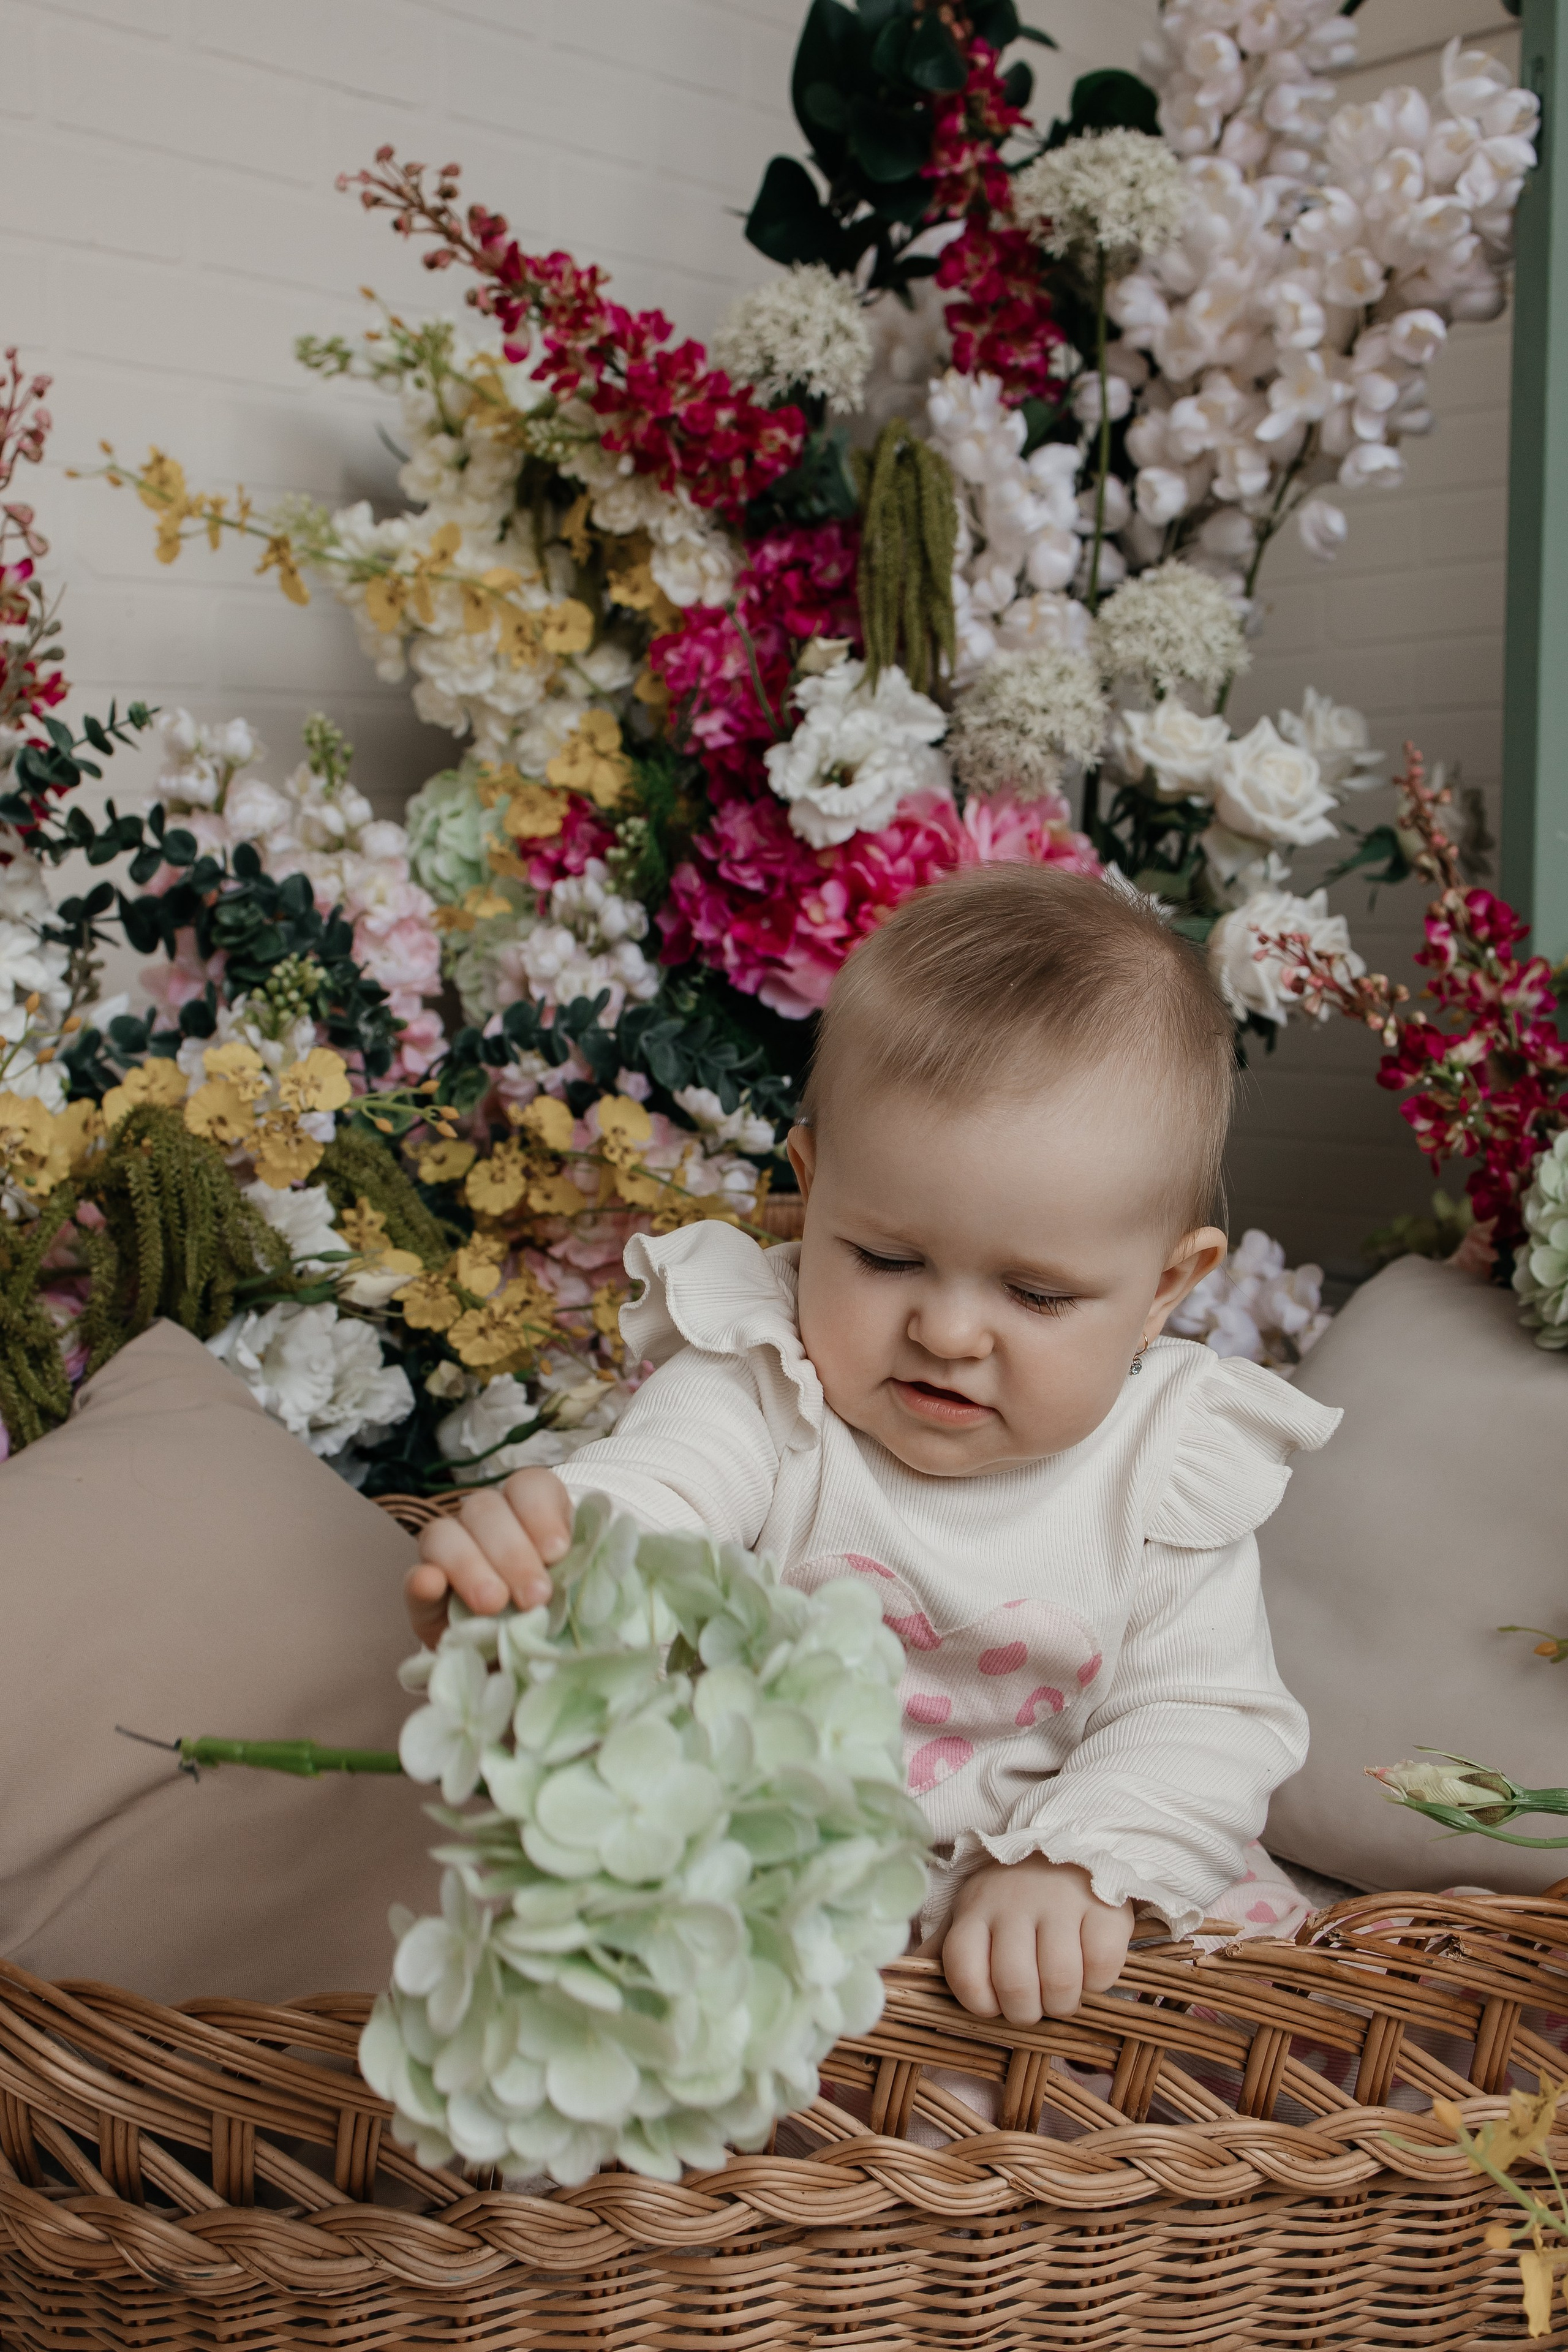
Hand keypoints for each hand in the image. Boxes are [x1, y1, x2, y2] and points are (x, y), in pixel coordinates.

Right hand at [405, 1468, 574, 1645]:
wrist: (525, 1661)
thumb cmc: (560, 1617)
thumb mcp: (579, 1596)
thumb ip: (583, 1582)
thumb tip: (598, 1585)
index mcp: (531, 1513)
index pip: (529, 1486)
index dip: (542, 1513)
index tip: (558, 1551)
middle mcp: (487, 1523)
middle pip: (486, 1510)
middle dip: (513, 1553)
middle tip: (535, 1596)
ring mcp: (448, 1552)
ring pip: (444, 1533)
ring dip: (470, 1566)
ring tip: (494, 1605)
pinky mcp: (423, 1592)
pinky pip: (414, 1575)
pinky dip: (422, 1581)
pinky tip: (433, 1586)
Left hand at [928, 1857, 1134, 2023]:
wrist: (1071, 1838)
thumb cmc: (1015, 1893)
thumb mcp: (973, 1912)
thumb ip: (944, 1948)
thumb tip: (895, 1978)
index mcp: (976, 1909)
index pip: (963, 1972)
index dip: (981, 2003)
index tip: (994, 2003)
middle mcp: (1014, 1904)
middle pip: (1015, 1984)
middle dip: (1025, 2012)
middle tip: (1034, 2004)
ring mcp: (1061, 1903)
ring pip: (1060, 1982)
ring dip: (1063, 2003)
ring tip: (1063, 1992)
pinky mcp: (1104, 1908)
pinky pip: (1102, 1967)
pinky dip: (1098, 1982)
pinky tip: (1090, 1968)